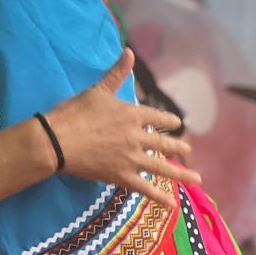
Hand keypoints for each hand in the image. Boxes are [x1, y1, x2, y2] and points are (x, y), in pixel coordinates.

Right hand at [45, 48, 200, 208]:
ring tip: (196, 179)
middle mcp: (137, 137)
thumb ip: (117, 73)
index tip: (178, 123)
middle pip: (163, 144)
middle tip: (187, 150)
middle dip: (177, 147)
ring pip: (161, 167)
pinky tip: (172, 203)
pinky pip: (145, 189)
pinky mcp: (121, 176)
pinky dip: (159, 197)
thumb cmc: (75, 112)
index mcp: (132, 115)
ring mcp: (131, 159)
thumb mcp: (97, 90)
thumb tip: (129, 51)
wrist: (58, 140)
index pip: (157, 118)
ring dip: (180, 174)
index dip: (168, 121)